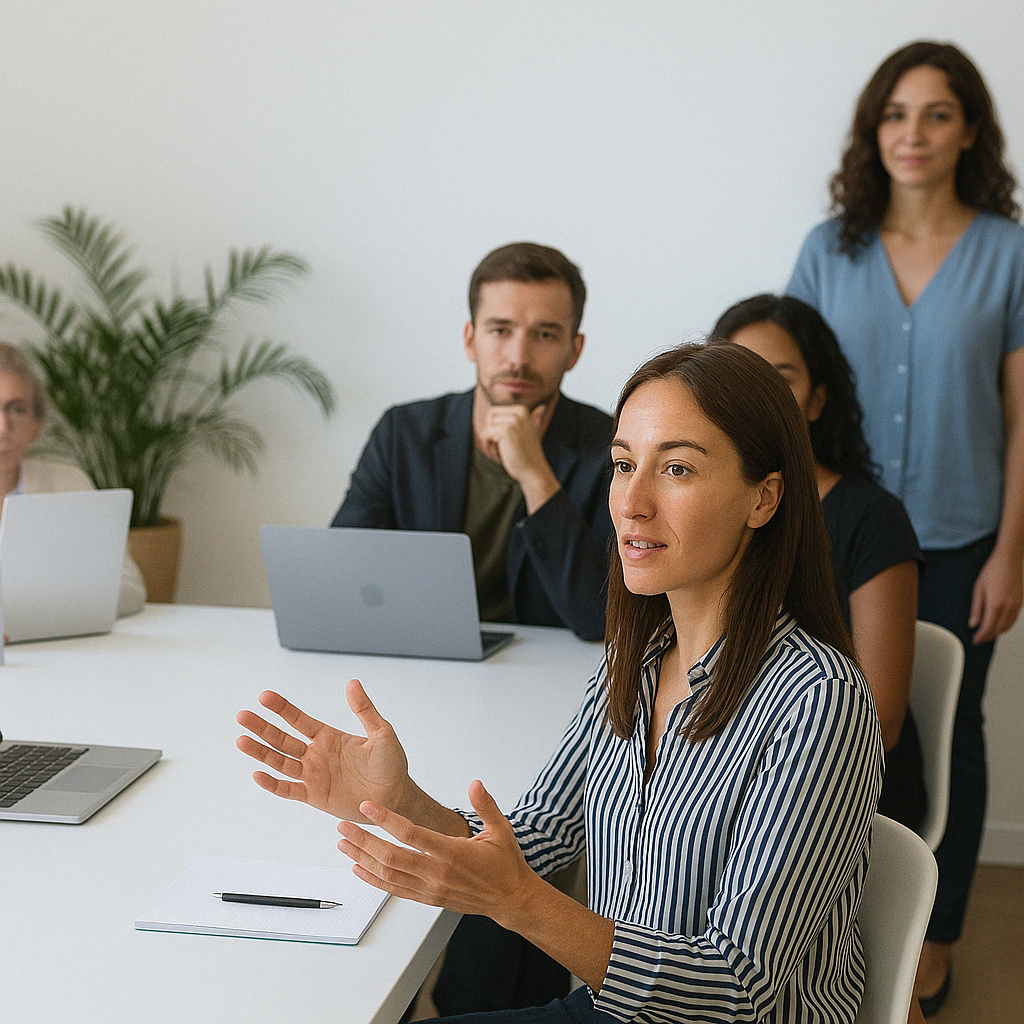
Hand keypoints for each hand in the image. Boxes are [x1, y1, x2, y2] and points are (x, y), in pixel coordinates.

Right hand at [235, 680, 411, 821]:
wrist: (396, 796)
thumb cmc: (391, 764)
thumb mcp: (381, 732)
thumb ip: (365, 710)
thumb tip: (352, 682)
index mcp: (328, 737)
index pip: (299, 720)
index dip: (282, 709)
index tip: (264, 696)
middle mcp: (315, 754)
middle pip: (282, 739)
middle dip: (262, 728)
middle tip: (242, 716)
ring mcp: (312, 775)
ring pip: (279, 762)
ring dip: (260, 752)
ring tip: (240, 741)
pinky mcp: (314, 796)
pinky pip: (289, 790)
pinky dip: (273, 784)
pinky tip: (257, 775)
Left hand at [336, 778, 535, 926]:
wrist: (511, 899)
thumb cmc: (505, 864)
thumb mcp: (501, 829)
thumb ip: (486, 805)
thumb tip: (475, 783)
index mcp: (452, 853)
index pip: (411, 834)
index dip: (386, 820)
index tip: (367, 807)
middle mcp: (437, 873)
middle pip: (391, 856)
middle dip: (363, 840)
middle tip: (343, 826)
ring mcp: (430, 889)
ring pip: (388, 875)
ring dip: (363, 859)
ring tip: (345, 844)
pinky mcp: (428, 899)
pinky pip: (395, 890)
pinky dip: (374, 881)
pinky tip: (359, 869)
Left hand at [478, 404, 559, 511]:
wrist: (533, 470)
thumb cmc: (528, 453)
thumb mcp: (532, 432)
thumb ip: (534, 419)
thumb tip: (541, 408)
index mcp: (522, 410)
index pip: (494, 412)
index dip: (494, 427)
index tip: (503, 440)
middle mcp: (518, 412)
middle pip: (489, 417)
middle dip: (490, 432)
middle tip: (500, 446)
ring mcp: (513, 420)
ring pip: (487, 426)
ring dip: (489, 441)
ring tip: (500, 451)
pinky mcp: (506, 430)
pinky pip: (485, 434)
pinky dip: (488, 446)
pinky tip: (498, 454)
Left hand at [969, 547, 1023, 643]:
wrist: (1009, 560)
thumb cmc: (993, 570)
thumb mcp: (978, 589)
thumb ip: (976, 609)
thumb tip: (974, 623)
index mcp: (996, 604)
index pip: (988, 628)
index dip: (981, 636)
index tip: (975, 640)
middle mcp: (1009, 607)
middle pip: (999, 629)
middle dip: (988, 636)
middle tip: (979, 639)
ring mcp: (1017, 605)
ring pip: (1007, 626)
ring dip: (997, 632)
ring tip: (987, 633)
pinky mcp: (1020, 603)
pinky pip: (1013, 620)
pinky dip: (1005, 625)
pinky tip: (998, 624)